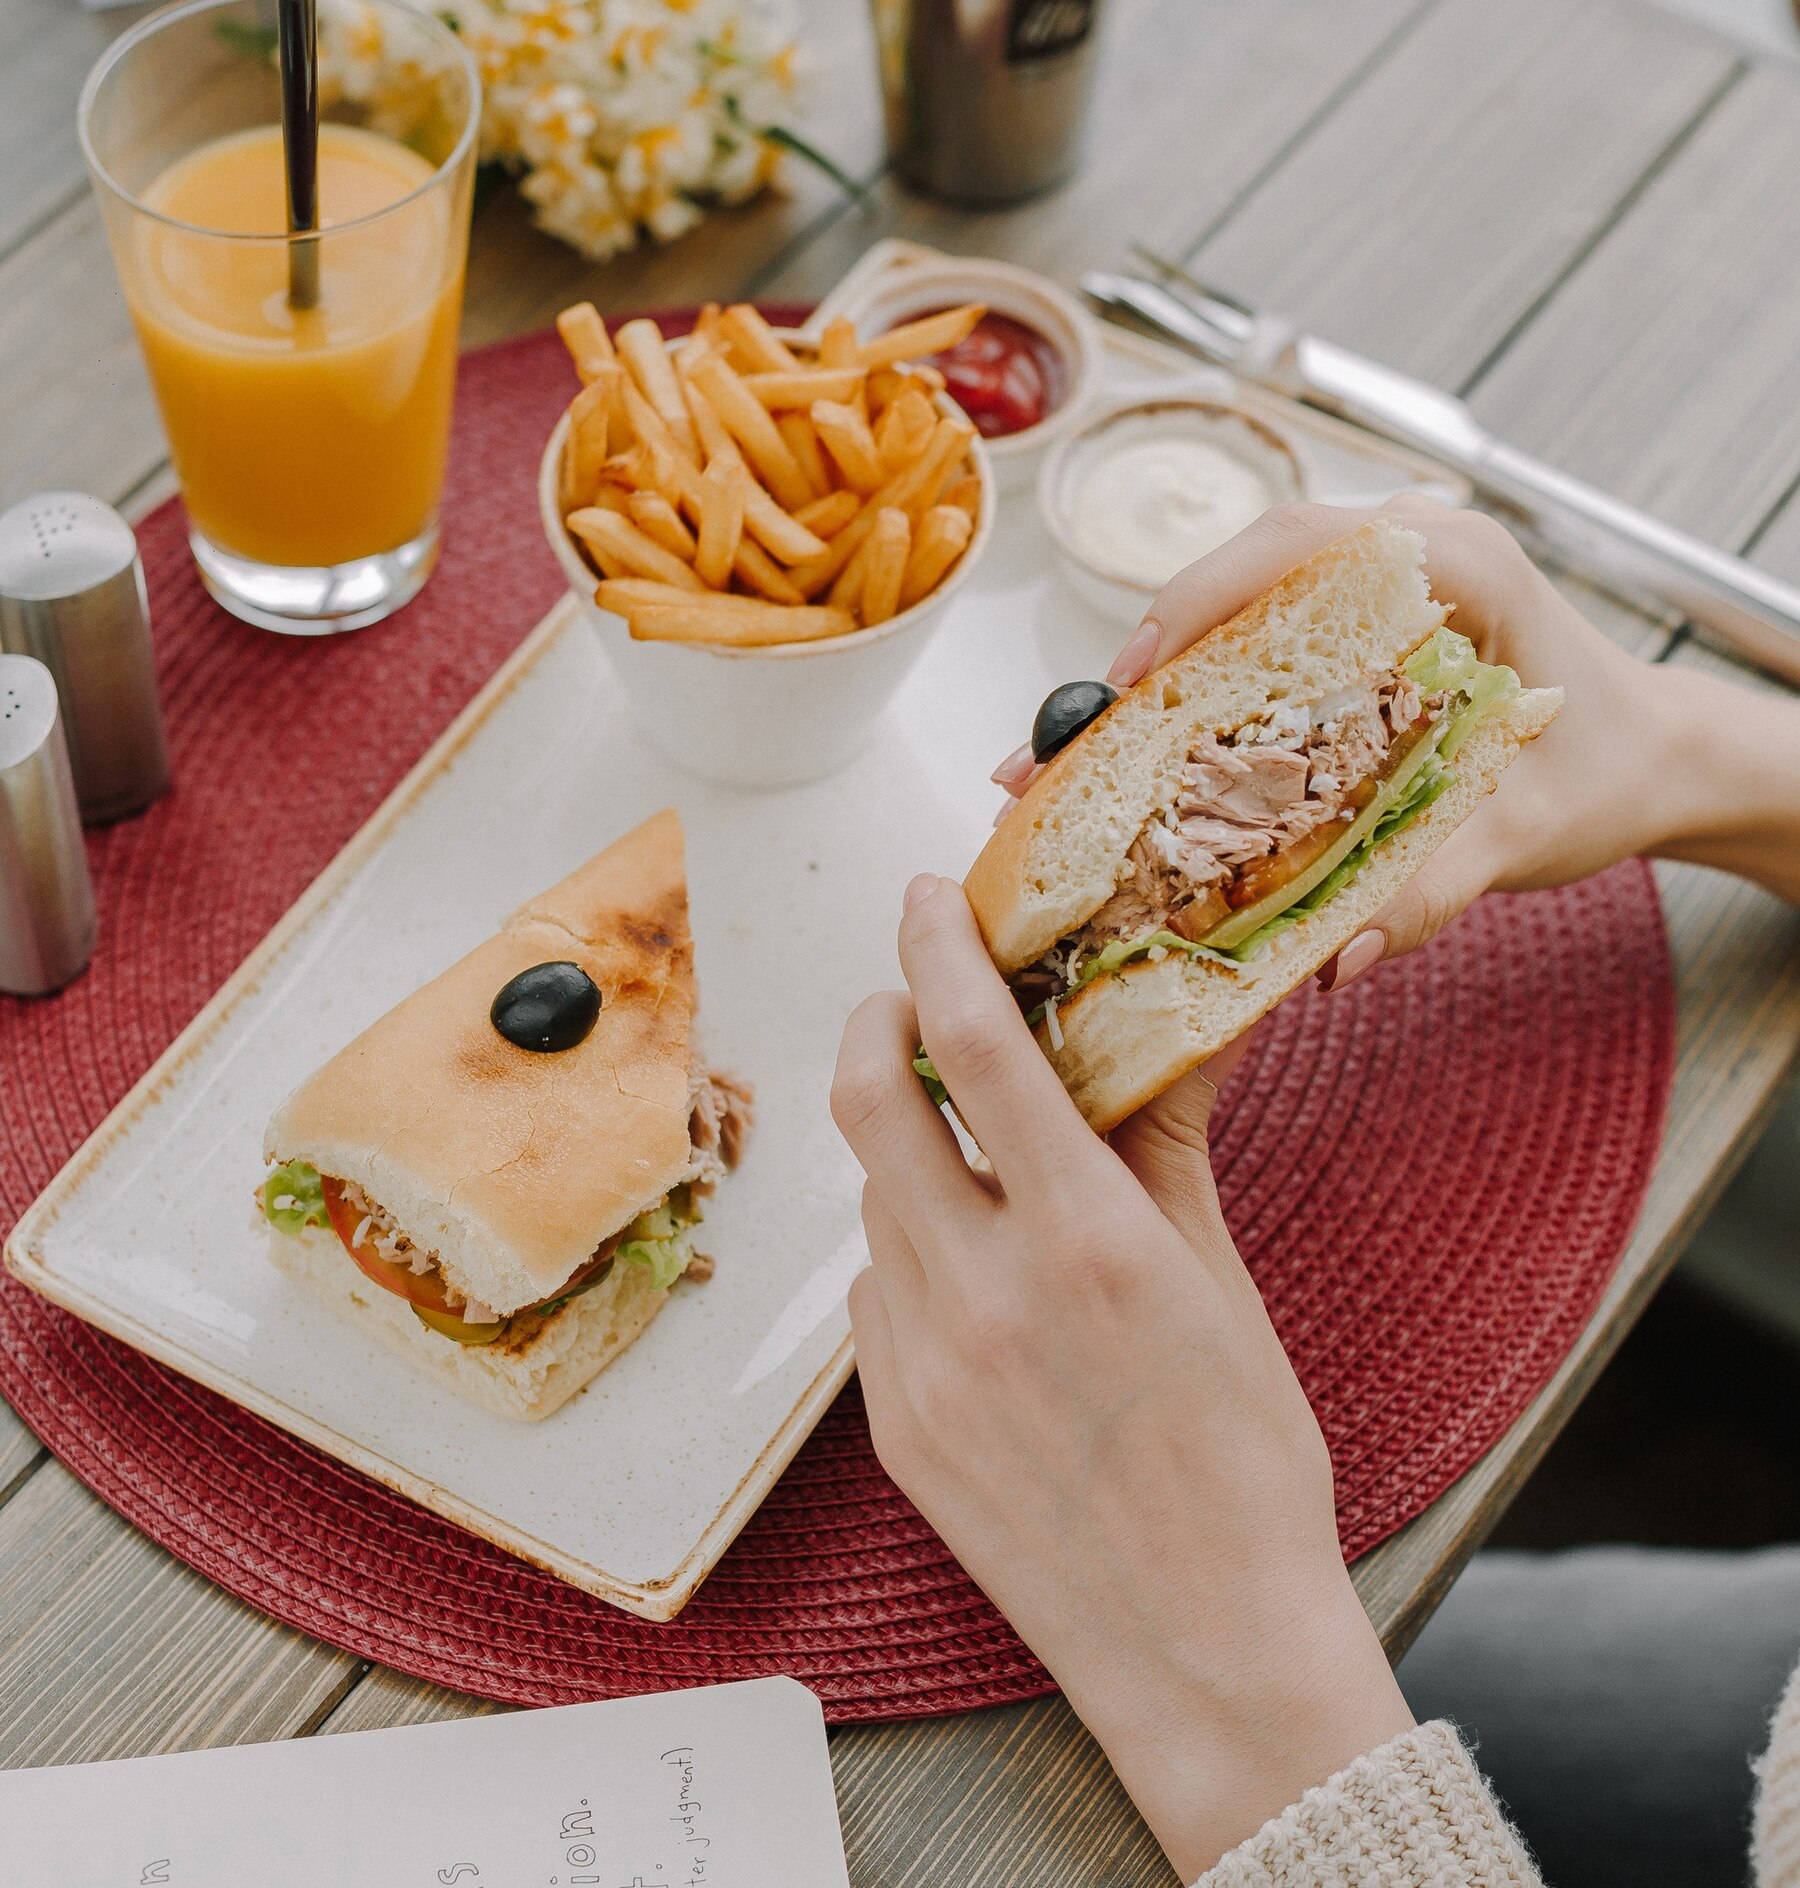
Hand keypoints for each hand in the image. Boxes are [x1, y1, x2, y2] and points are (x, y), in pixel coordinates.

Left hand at [832, 875, 1412, 1880]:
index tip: (928, 896)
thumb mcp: (1223, 1284)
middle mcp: (983, 1292)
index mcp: (1085, 1242)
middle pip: (870, 1097)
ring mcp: (921, 1364)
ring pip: (870, 1196)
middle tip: (913, 998)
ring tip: (975, 1152)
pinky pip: (874, 1291)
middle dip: (878, 1016)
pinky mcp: (892, 1425)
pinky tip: (973, 1269)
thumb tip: (1166, 1028)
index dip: (937, 945)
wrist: (1205, 1651)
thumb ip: (1164, 1143)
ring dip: (905, 1144)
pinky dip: (909, 1246)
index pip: (974, 1043)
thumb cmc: (1245, 1468)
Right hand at [995, 498, 1799, 991]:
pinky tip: (1148, 757)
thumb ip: (1436, 889)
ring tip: (1080, 761)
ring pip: (1239, 601)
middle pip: (1243, 571)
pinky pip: (1260, 633)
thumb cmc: (1606, 769)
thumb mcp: (1528, 832)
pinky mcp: (1359, 618)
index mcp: (1457, 562)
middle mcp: (1408, 547)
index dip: (1200, 607)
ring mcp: (1378, 576)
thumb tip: (1336, 958)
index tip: (1133, 683)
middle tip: (1069, 747)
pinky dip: (1198, 690)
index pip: (1299, 552)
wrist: (1653, 755)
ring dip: (1159, 678)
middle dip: (1147, 656)